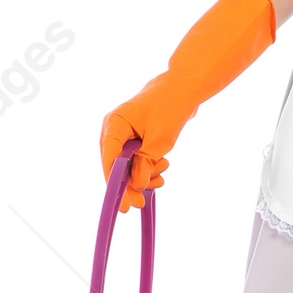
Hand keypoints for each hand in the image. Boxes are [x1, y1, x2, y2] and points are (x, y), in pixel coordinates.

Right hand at [98, 0, 275, 211]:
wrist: (184, 88)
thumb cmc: (169, 107)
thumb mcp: (160, 139)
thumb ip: (146, 163)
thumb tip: (138, 185)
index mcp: (114, 125)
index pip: (108, 159)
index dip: (114, 184)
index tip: (122, 204)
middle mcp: (115, 130)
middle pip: (116, 166)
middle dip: (130, 184)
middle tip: (139, 204)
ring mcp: (124, 135)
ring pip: (128, 166)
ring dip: (144, 175)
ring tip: (161, 176)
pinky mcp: (136, 139)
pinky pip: (138, 160)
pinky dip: (149, 168)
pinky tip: (162, 170)